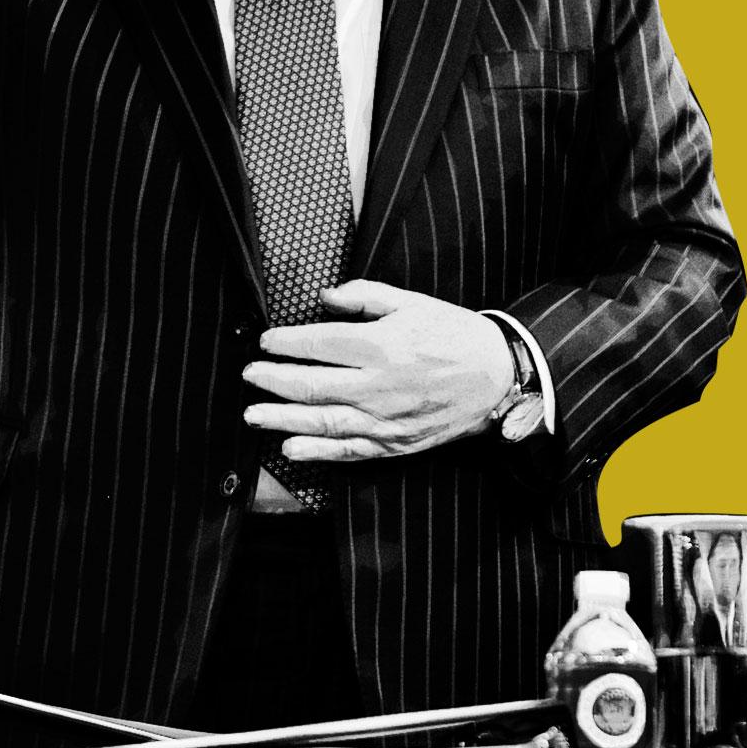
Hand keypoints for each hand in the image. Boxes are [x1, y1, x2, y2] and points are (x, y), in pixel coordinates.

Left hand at [241, 280, 516, 462]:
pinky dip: (317, 451)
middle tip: (249, 374)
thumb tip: (325, 297)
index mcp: (382, 346)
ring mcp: (384, 419)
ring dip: (281, 418)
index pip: (318, 344)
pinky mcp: (394, 443)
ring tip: (252, 414)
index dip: (285, 342)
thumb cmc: (455, 336)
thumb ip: (365, 296)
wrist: (497, 376)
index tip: (267, 340)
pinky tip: (291, 447)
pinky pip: (348, 450)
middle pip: (311, 385)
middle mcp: (378, 385)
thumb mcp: (413, 302)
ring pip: (322, 421)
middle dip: (273, 379)